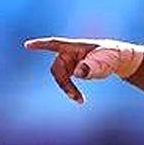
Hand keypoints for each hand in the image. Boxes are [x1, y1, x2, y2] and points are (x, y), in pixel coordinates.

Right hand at [24, 36, 143, 103]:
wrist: (116, 59)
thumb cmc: (110, 55)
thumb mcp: (104, 60)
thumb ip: (92, 65)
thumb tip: (78, 73)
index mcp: (74, 46)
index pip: (54, 44)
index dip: (40, 45)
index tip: (27, 45)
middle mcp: (68, 53)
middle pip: (57, 68)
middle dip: (64, 83)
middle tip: (75, 97)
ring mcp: (69, 62)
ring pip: (61, 77)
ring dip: (68, 88)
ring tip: (80, 100)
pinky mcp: (72, 70)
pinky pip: (66, 82)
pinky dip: (71, 90)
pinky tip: (80, 99)